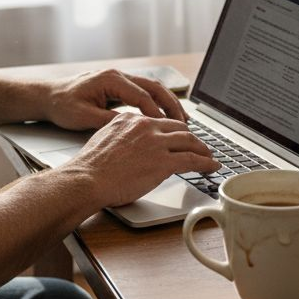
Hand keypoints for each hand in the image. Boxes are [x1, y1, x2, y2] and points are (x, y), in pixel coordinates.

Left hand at [42, 69, 186, 130]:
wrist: (48, 96)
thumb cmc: (62, 105)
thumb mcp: (83, 117)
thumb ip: (108, 121)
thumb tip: (132, 128)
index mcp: (110, 79)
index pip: (141, 95)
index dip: (156, 113)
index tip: (168, 128)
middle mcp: (118, 75)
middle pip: (154, 88)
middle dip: (172, 105)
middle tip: (185, 124)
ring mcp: (120, 79)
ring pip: (153, 89)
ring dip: (169, 103)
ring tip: (182, 121)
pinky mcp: (120, 87)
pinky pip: (145, 93)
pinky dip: (158, 104)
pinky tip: (166, 118)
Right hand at [61, 112, 218, 206]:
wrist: (87, 179)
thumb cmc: (90, 168)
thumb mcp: (105, 139)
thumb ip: (122, 137)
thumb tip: (131, 146)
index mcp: (131, 119)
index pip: (160, 121)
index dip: (174, 130)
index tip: (179, 136)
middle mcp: (146, 126)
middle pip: (179, 128)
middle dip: (192, 138)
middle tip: (199, 146)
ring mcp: (156, 143)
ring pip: (189, 141)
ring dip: (203, 149)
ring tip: (209, 157)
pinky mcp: (163, 162)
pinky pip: (192, 160)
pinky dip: (206, 163)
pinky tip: (211, 166)